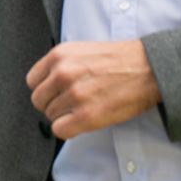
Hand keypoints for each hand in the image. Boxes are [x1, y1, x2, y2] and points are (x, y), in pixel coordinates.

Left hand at [26, 40, 161, 139]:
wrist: (149, 69)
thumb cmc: (119, 60)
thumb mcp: (82, 50)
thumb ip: (61, 64)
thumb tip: (46, 83)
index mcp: (59, 55)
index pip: (32, 81)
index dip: (44, 89)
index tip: (56, 92)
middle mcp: (63, 74)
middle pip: (39, 101)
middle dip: (52, 104)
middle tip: (70, 104)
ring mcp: (74, 95)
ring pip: (51, 116)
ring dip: (64, 117)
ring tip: (83, 109)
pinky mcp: (87, 116)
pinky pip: (60, 130)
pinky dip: (69, 130)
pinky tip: (83, 121)